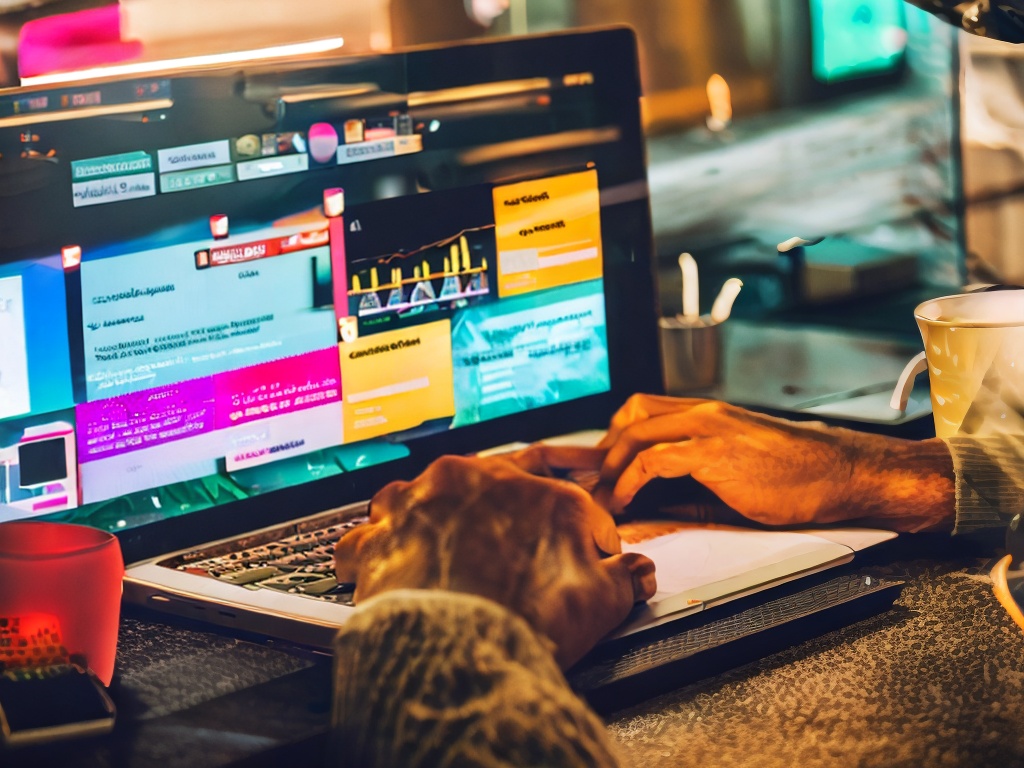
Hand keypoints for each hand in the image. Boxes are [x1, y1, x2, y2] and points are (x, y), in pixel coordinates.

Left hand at [334, 452, 656, 667]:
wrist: (461, 654)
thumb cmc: (527, 620)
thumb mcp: (599, 600)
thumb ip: (622, 577)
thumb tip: (638, 572)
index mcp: (532, 489)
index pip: (564, 499)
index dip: (577, 531)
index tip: (579, 554)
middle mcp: (473, 482)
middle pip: (488, 485)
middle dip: (500, 511)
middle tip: (506, 542)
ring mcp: (420, 504)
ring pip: (421, 495)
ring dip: (427, 516)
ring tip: (435, 543)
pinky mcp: (379, 537)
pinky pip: (369, 535)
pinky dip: (376, 550)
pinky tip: (384, 564)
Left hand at [592, 395, 954, 531]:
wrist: (840, 474)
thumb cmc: (798, 475)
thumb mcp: (737, 469)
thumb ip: (696, 477)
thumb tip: (658, 504)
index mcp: (709, 413)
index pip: (643, 410)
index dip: (615, 437)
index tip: (601, 466)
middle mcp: (704, 412)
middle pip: (631, 416)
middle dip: (605, 451)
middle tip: (594, 482)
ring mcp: (708, 428)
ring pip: (636, 434)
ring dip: (611, 468)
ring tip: (603, 497)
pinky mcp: (714, 452)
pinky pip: (653, 460)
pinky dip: (629, 481)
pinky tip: (625, 500)